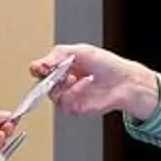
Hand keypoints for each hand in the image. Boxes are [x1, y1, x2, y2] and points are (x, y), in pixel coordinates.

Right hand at [34, 44, 158, 121]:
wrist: (123, 81)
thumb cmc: (106, 65)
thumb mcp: (81, 51)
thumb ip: (58, 54)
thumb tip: (41, 64)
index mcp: (60, 67)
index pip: (39, 69)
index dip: (37, 69)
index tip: (41, 67)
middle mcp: (62, 82)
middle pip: (41, 85)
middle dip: (49, 79)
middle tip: (58, 72)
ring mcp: (68, 96)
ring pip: (52, 95)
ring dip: (64, 85)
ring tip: (76, 77)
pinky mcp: (74, 108)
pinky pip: (64, 104)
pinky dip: (75, 93)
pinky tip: (85, 85)